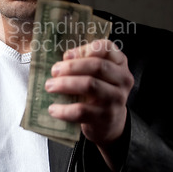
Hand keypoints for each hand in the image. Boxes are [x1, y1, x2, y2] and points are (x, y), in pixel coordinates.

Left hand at [45, 40, 133, 169]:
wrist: (110, 123)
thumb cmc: (98, 92)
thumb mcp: (97, 74)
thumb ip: (83, 62)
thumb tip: (67, 57)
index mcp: (120, 63)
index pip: (107, 48)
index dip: (85, 49)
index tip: (67, 55)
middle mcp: (122, 79)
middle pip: (97, 66)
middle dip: (71, 66)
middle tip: (54, 70)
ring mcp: (116, 99)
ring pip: (90, 85)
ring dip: (65, 84)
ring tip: (50, 86)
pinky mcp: (105, 117)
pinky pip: (81, 111)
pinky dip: (64, 110)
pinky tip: (53, 108)